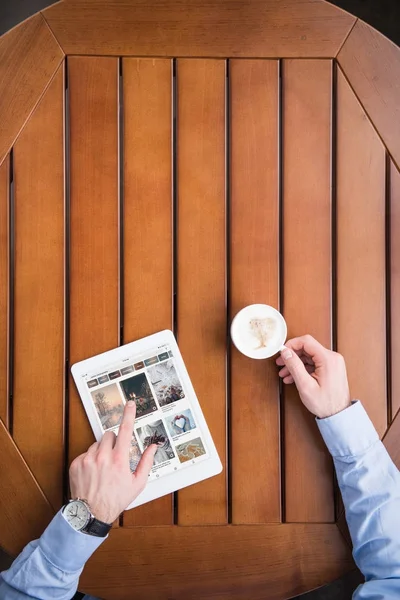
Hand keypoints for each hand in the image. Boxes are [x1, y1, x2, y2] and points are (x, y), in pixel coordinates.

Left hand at [69, 401, 156, 522]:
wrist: (91, 513)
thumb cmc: (116, 499)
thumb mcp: (137, 483)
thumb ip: (146, 462)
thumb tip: (153, 447)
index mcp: (119, 460)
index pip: (125, 430)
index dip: (129, 415)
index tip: (129, 404)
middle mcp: (103, 457)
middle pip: (109, 435)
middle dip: (113, 442)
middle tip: (114, 457)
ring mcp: (88, 459)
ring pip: (97, 443)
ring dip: (101, 451)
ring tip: (102, 468)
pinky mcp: (76, 463)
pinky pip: (85, 452)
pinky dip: (90, 459)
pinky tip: (93, 472)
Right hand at [276, 335, 350, 418]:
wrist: (339, 415)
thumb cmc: (325, 404)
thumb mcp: (305, 385)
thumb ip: (294, 366)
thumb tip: (285, 352)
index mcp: (328, 359)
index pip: (306, 341)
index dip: (291, 344)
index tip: (282, 352)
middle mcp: (332, 358)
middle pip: (307, 348)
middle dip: (292, 355)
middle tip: (280, 363)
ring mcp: (333, 363)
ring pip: (309, 356)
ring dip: (296, 363)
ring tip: (285, 373)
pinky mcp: (331, 368)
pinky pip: (314, 363)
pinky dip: (303, 368)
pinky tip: (294, 377)